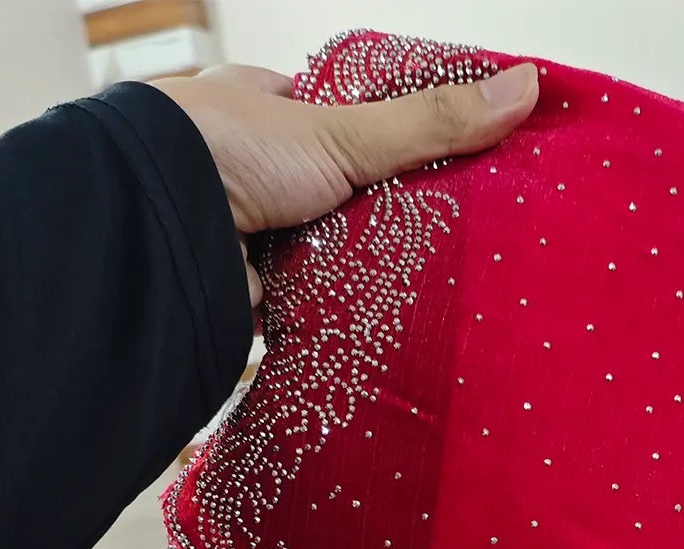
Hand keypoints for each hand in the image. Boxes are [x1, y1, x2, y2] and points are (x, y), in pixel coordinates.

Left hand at [152, 62, 538, 306]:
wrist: (156, 229)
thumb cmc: (231, 153)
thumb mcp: (345, 131)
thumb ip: (430, 122)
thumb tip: (527, 86)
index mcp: (254, 110)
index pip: (330, 123)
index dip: (377, 146)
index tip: (429, 170)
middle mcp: (239, 168)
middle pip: (326, 196)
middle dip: (367, 221)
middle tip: (435, 242)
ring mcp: (236, 232)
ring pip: (311, 255)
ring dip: (346, 274)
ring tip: (415, 291)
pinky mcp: (237, 292)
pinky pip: (294, 307)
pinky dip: (322, 316)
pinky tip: (368, 327)